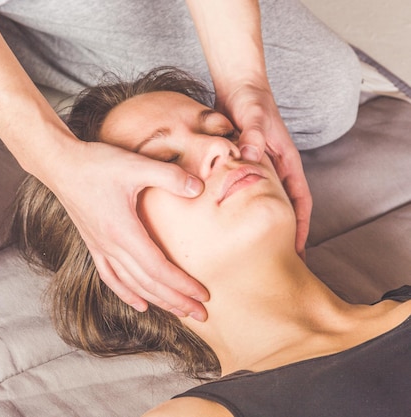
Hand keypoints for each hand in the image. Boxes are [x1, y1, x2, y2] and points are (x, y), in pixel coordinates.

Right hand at [49, 140, 208, 320]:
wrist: (59, 165)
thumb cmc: (96, 164)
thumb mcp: (136, 165)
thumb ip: (170, 176)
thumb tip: (200, 188)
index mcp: (123, 232)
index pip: (158, 268)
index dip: (182, 285)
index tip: (203, 294)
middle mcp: (110, 246)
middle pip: (148, 284)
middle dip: (176, 301)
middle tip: (201, 314)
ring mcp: (100, 247)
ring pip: (131, 285)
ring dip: (157, 301)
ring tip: (179, 312)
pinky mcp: (93, 244)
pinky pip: (110, 277)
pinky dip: (126, 294)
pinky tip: (140, 304)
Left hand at [220, 84, 311, 257]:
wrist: (237, 85)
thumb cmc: (249, 99)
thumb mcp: (252, 115)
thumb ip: (253, 133)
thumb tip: (251, 155)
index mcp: (286, 161)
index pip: (300, 200)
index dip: (300, 226)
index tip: (297, 250)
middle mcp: (276, 168)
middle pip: (284, 207)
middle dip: (284, 234)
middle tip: (277, 261)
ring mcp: (260, 168)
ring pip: (265, 203)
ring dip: (264, 224)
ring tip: (255, 250)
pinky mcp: (243, 165)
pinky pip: (245, 193)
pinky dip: (243, 210)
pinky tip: (231, 225)